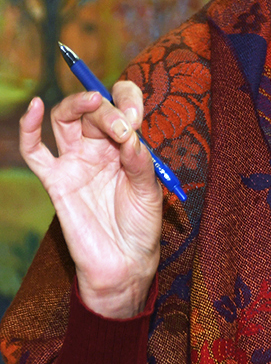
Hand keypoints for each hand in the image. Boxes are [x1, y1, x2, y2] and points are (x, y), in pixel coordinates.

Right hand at [20, 84, 162, 318]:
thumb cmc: (142, 225)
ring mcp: (75, 161)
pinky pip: (35, 152)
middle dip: (108, 109)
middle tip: (124, 126)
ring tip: (94, 103)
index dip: (128, 100)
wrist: (125, 263)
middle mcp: (99, 146)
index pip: (122, 103)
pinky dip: (28, 128)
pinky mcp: (56, 181)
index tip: (137, 116)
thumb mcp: (150, 191)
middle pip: (93, 110)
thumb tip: (130, 135)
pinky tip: (34, 107)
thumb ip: (140, 162)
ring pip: (64, 118)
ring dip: (77, 104)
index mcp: (126, 142)